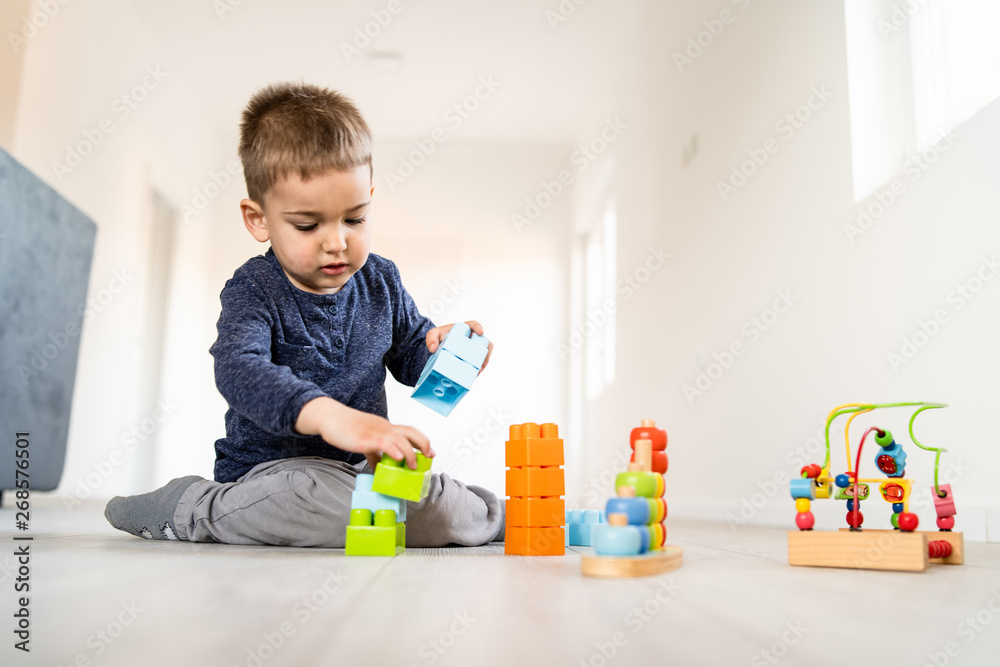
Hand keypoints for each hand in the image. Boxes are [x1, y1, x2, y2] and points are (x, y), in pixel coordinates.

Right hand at [295, 397, 432, 469]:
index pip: (408, 431)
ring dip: (410, 453)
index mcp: (385, 428)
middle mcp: (384, 428)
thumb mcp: (365, 442)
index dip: (421, 441)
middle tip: (429, 456)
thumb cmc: (346, 428)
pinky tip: (398, 458)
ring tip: (413, 466)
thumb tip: (380, 470)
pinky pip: (383, 443)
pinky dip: (393, 451)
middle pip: (410, 432)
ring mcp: (376, 432)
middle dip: (423, 444)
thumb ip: (374, 454)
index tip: (430, 452)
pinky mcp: (365, 438)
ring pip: (400, 439)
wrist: (330, 418)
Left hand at [426, 320, 493, 374]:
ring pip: (484, 354)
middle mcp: (471, 338)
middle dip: (485, 351)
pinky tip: (474, 375)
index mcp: (464, 328)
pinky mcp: (472, 358)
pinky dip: (478, 369)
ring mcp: (473, 349)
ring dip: (483, 363)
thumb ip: (431, 338)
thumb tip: (433, 348)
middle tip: (481, 359)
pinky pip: (479, 363)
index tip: (481, 332)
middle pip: (484, 342)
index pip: (474, 325)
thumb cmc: (438, 337)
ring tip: (477, 371)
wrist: (438, 348)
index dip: (479, 327)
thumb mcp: (433, 335)